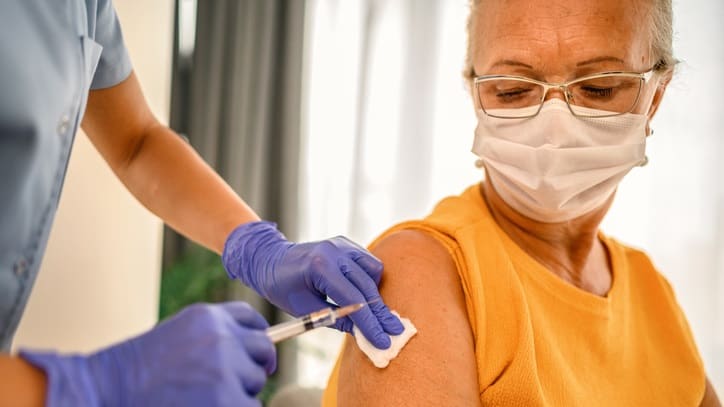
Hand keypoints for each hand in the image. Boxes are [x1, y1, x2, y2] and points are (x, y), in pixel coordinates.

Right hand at [20, 302, 274, 406]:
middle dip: (253, 368)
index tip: (254, 355)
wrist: (103, 392)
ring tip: (200, 399)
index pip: (252, 319)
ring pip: (255, 384)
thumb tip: (258, 356)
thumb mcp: (176, 338)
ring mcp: (224, 367)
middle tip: (232, 385)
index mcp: (207, 317)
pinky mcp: (226, 399)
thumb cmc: (136, 373)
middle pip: (263, 349)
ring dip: (238, 395)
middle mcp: (220, 336)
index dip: (255, 338)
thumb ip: (212, 338)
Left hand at [222, 221, 403, 348]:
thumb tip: (364, 334)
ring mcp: (342, 245)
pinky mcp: (346, 244)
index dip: (370, 323)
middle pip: (367, 286)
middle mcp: (335, 251)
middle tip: (393, 332)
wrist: (271, 260)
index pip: (353, 299)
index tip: (383, 340)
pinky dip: (370, 279)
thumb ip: (337, 319)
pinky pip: (368, 262)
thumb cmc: (283, 288)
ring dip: (376, 293)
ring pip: (374, 271)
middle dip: (380, 313)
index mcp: (320, 267)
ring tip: (372, 312)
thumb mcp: (306, 309)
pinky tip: (363, 293)